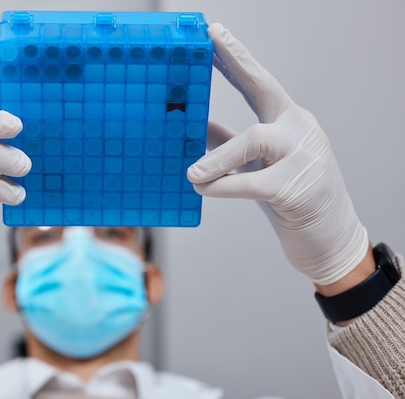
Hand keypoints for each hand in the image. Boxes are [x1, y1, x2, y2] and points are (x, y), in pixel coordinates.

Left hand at [188, 24, 367, 284]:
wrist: (331, 240)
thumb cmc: (291, 199)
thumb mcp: (259, 166)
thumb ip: (230, 146)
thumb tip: (197, 128)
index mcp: (289, 122)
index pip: (260, 83)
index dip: (236, 59)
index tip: (214, 35)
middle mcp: (300, 130)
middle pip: (266, 88)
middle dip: (237, 63)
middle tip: (210, 43)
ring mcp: (305, 156)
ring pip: (255, 138)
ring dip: (218, 157)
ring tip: (191, 173)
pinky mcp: (299, 188)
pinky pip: (253, 182)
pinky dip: (223, 185)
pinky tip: (203, 188)